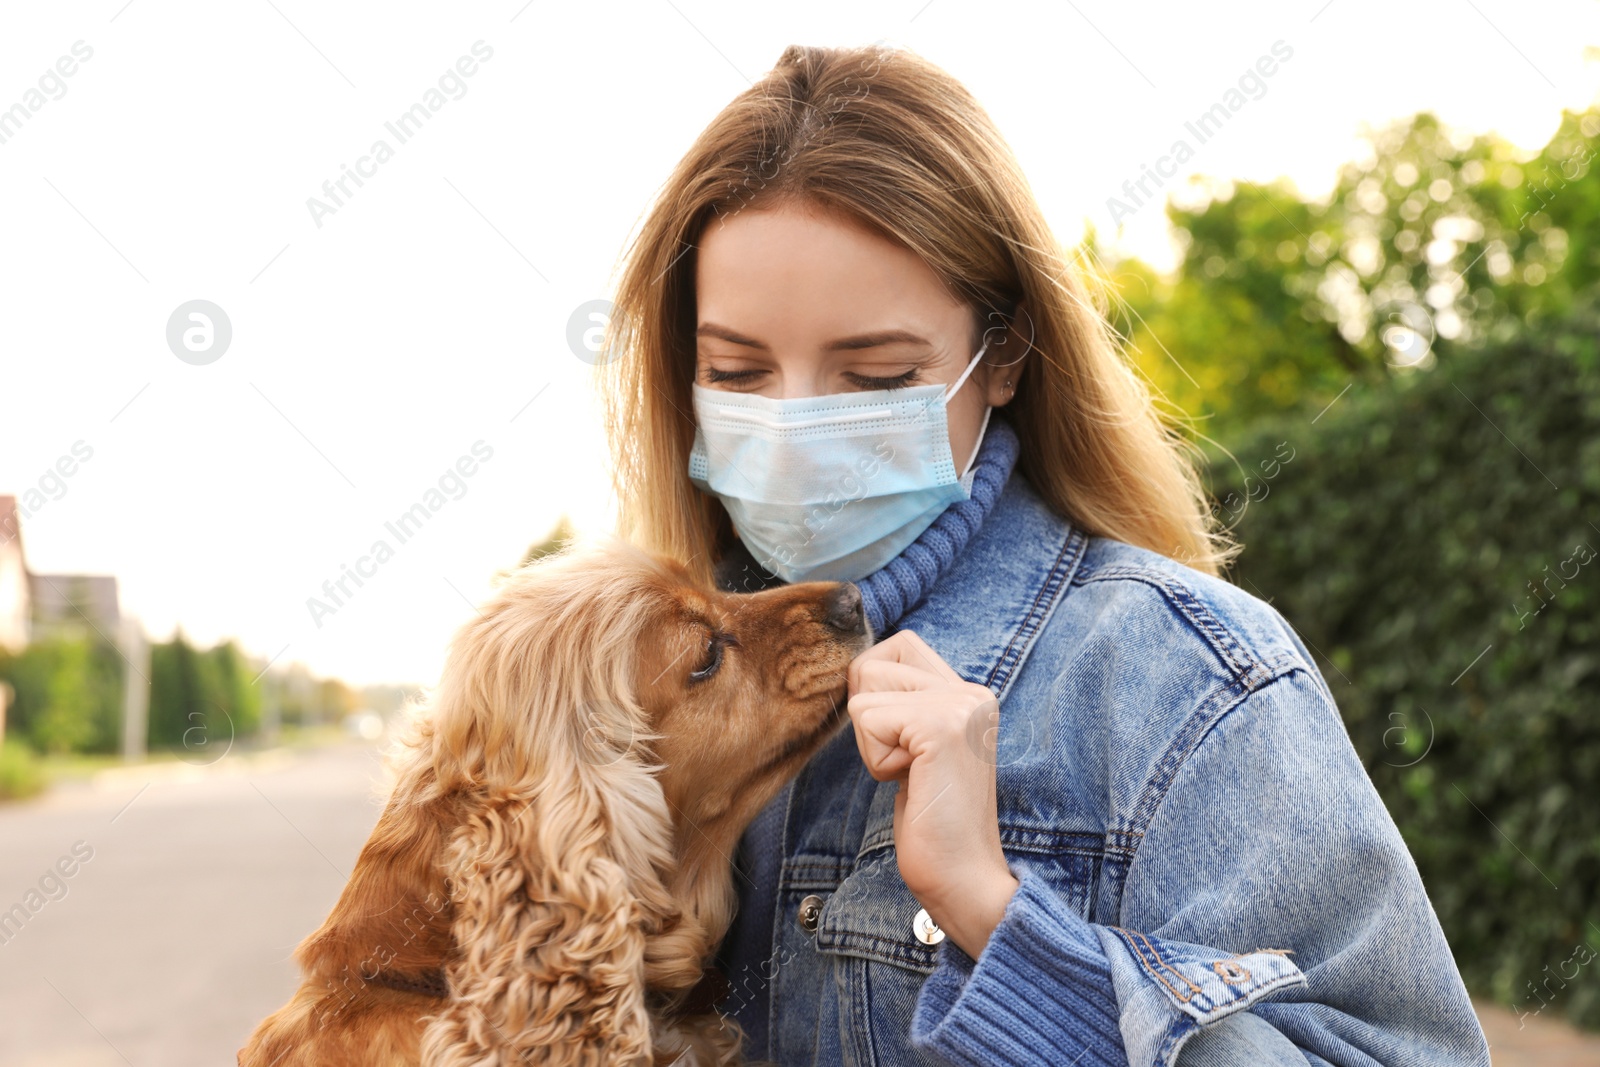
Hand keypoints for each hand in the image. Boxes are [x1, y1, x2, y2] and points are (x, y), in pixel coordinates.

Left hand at [846, 629, 1018, 958]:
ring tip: (912, 774)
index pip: (899, 645)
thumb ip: (905, 703)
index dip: (876, 692)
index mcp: (970, 693)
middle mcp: (972, 691)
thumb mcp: (918, 748)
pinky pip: (867, 719)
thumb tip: (858, 667)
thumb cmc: (934, 822)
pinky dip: (876, 759)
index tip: (904, 746)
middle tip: (907, 764)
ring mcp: (960, 705)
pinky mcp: (941, 726)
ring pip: (864, 691)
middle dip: (869, 717)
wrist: (962, 877)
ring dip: (872, 743)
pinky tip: (911, 783)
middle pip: (873, 663)